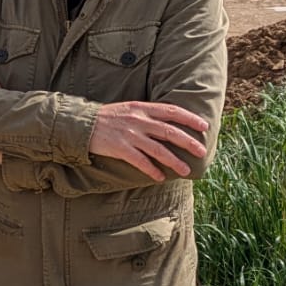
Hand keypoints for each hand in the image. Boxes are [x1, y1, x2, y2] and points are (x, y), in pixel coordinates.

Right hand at [89, 101, 209, 179]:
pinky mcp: (120, 148)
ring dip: (174, 161)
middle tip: (201, 151)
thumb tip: (168, 123)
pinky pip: (140, 161)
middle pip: (169, 131)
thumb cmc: (106, 117)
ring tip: (186, 170)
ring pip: (158, 149)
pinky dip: (152, 170)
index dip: (190, 118)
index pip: (171, 111)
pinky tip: (161, 177)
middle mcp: (138, 120)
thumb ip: (147, 114)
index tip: (204, 126)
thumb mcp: (128, 108)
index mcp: (142, 108)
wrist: (81, 124)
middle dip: (188, 142)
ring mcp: (129, 135)